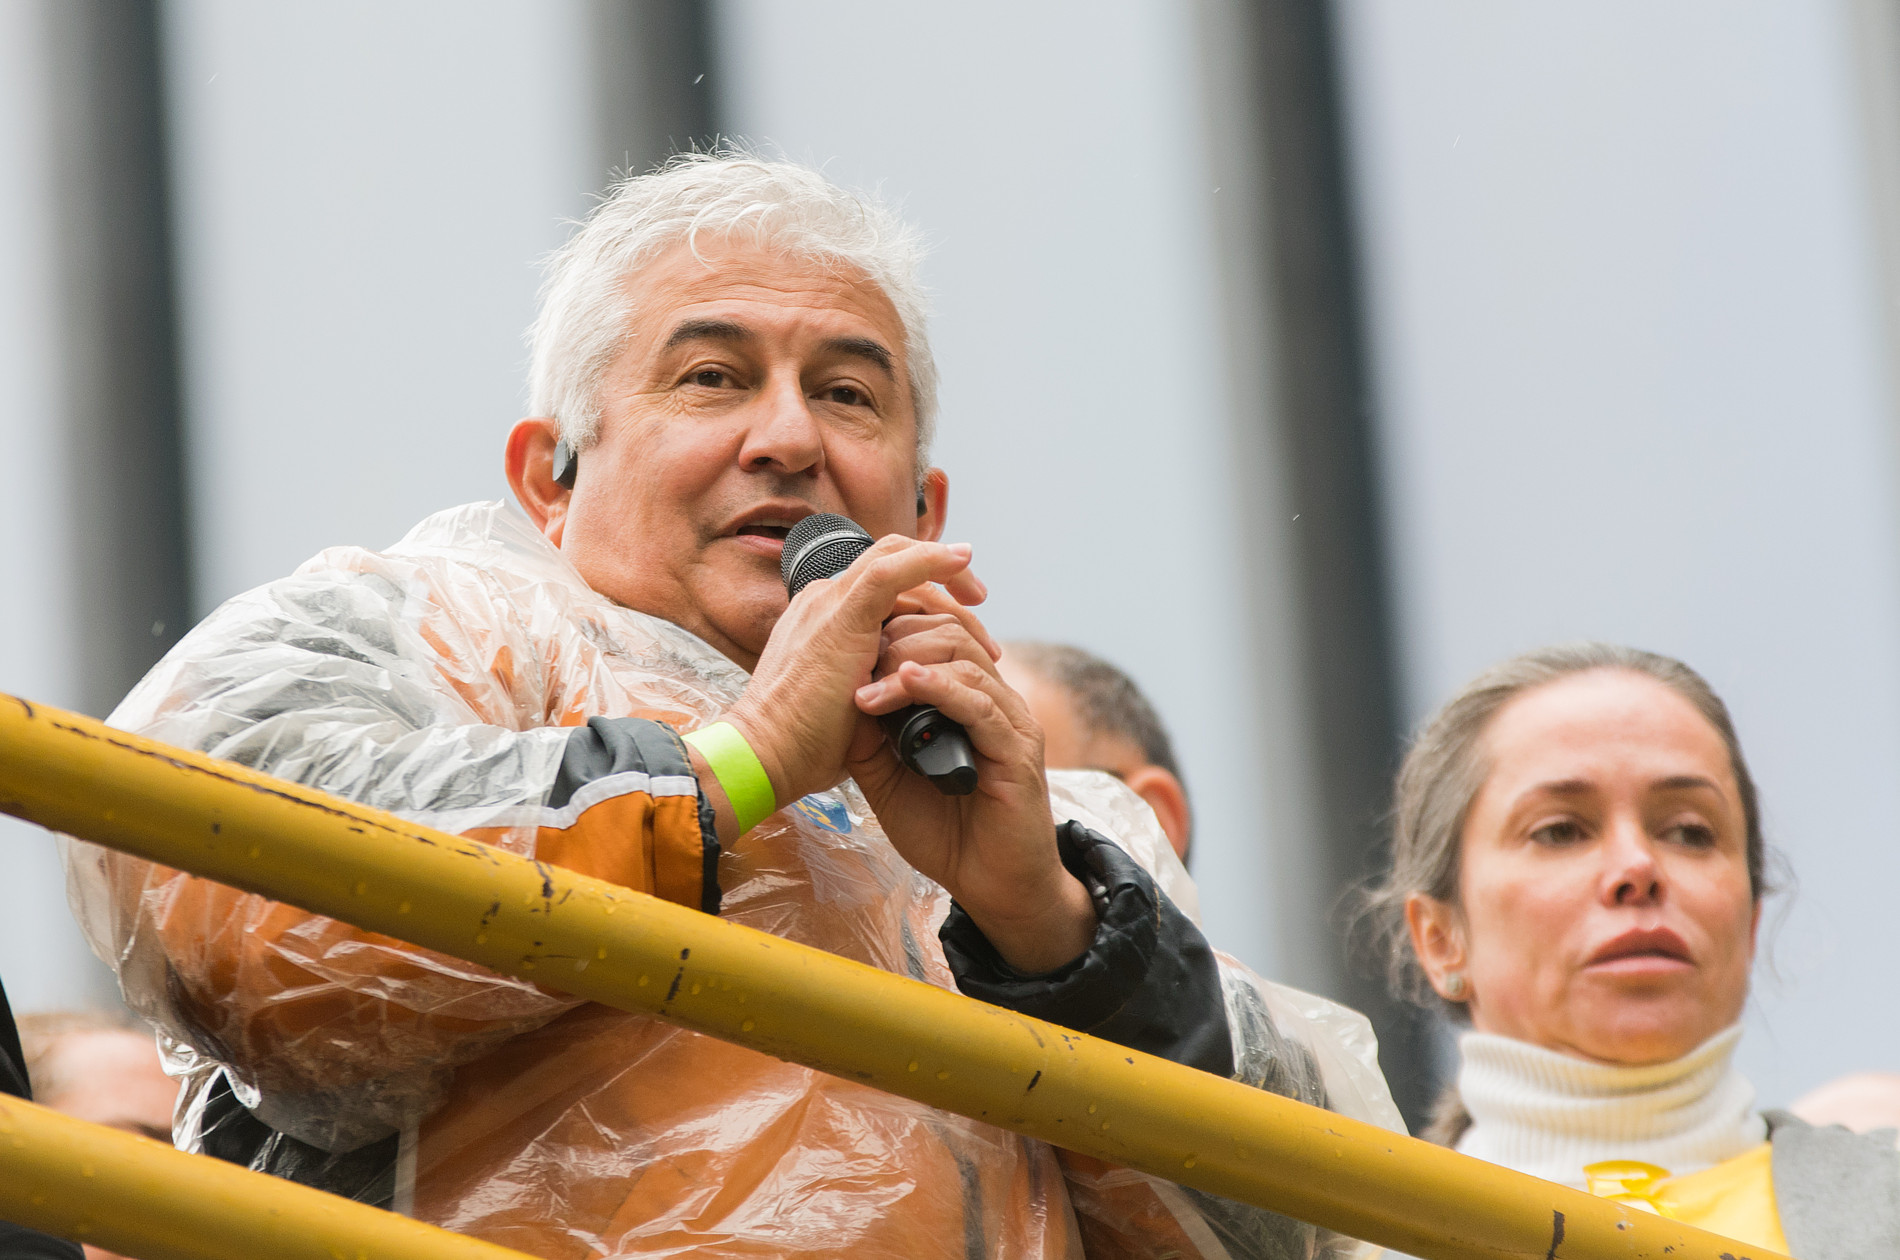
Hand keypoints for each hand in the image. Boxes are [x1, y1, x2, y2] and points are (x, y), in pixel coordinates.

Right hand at [715, 535, 982, 813]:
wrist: (764, 757)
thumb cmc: (802, 746)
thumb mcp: (846, 705)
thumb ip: (873, 684)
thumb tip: (908, 694)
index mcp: (823, 620)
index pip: (881, 586)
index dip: (921, 595)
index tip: (956, 624)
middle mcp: (824, 601)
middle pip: (892, 564)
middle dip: (939, 577)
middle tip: (977, 606)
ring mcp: (829, 603)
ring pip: (895, 558)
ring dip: (943, 570)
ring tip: (978, 597)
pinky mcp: (842, 616)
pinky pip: (892, 570)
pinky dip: (930, 559)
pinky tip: (962, 558)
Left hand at [852, 594, 1096, 973]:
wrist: (992, 888)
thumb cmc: (946, 835)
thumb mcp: (889, 780)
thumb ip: (871, 740)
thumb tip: (840, 696)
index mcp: (968, 701)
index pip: (936, 636)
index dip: (893, 632)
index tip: (850, 651)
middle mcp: (994, 702)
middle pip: (951, 634)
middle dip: (899, 639)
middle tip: (856, 665)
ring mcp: (1010, 724)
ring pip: (965, 661)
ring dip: (909, 665)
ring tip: (868, 688)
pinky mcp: (1018, 752)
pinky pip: (980, 706)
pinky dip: (941, 688)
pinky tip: (908, 683)